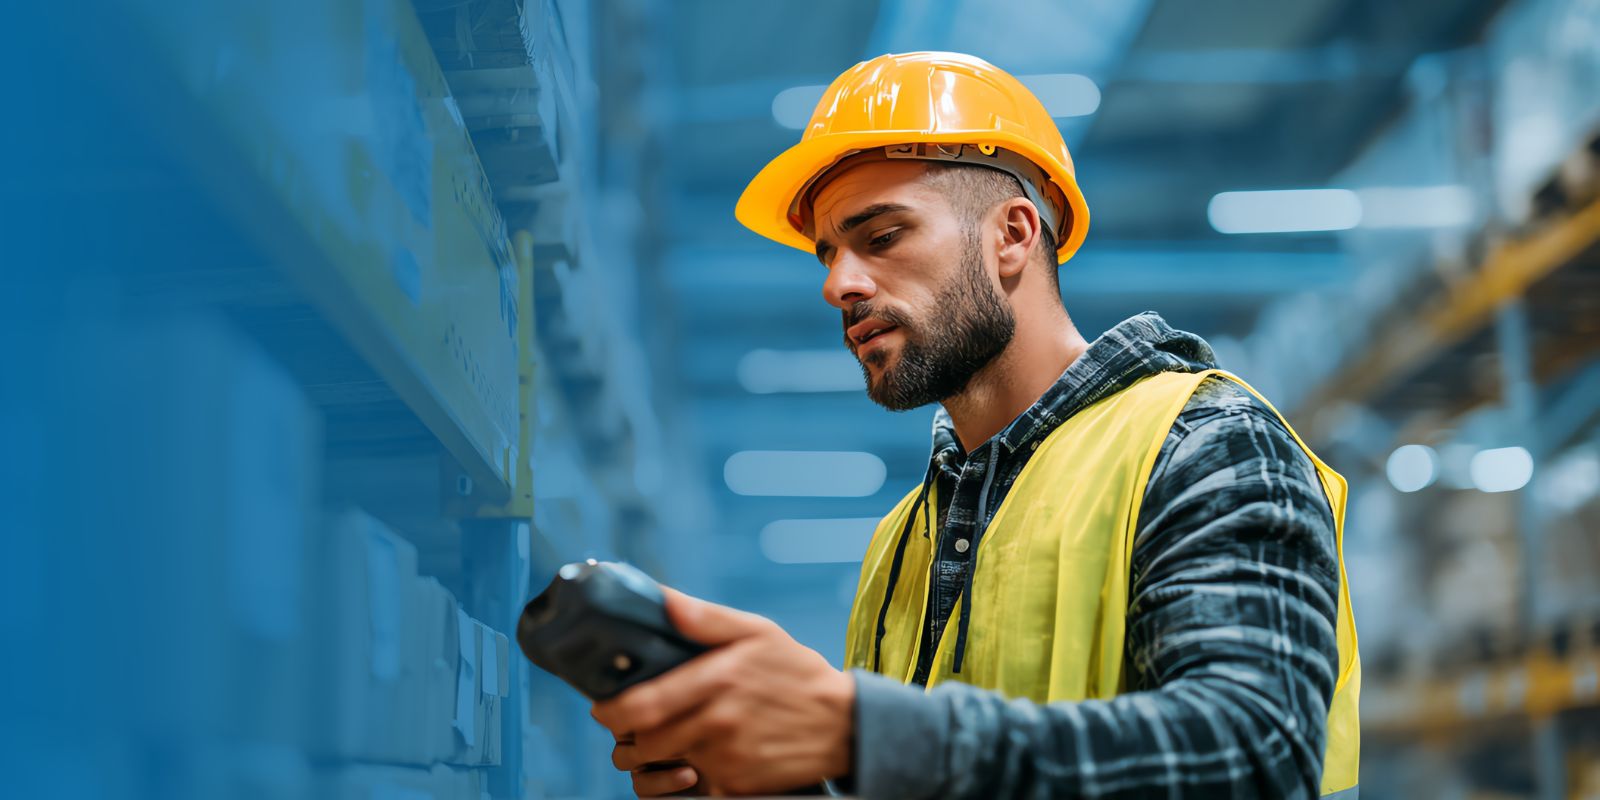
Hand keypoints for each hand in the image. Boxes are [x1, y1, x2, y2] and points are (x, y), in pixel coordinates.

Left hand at [592, 588, 854, 795]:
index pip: (642, 705)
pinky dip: (686, 773)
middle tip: (629, 724)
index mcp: (718, 679)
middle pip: (645, 741)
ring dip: (654, 756)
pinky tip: (697, 755)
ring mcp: (727, 758)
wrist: (845, 725)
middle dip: (628, 736)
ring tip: (661, 738)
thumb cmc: (796, 673)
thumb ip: (704, 618)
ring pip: (664, 764)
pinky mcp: (737, 785)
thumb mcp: (757, 632)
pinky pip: (693, 784)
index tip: (603, 707)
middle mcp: (718, 722)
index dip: (611, 711)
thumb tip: (661, 599)